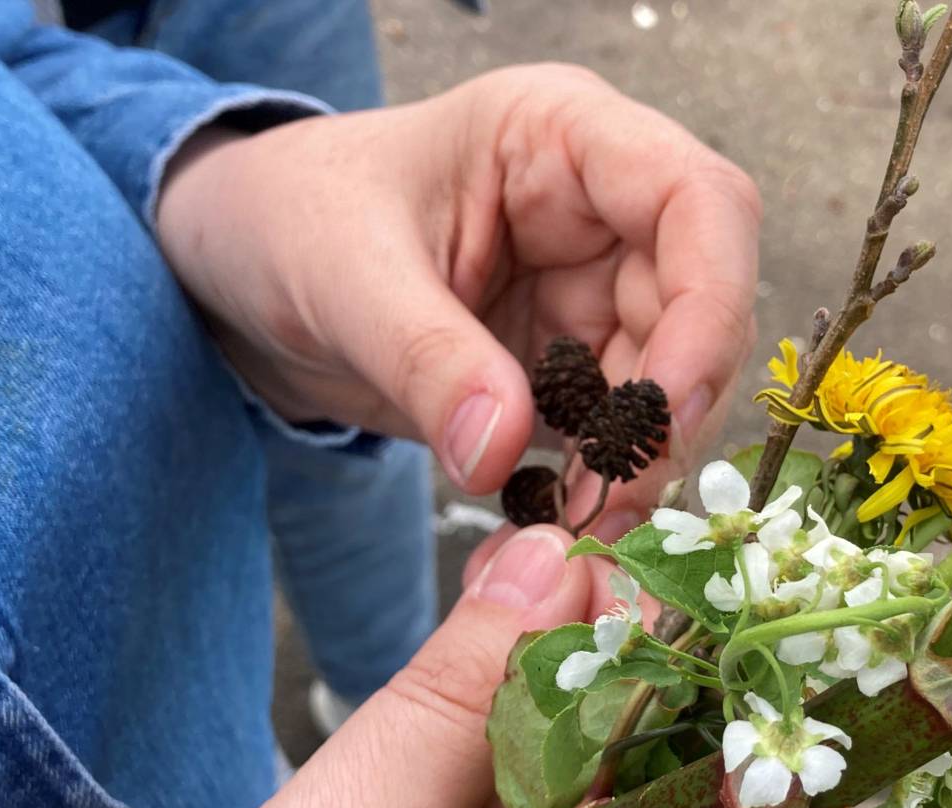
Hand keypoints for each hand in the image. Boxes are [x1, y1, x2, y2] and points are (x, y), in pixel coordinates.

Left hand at [156, 65, 761, 523]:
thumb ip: (425, 359)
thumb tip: (502, 454)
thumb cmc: (285, 219)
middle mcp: (601, 212)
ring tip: (588, 525)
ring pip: (674, 381)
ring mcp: (593, 291)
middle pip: (704, 308)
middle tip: (619, 502)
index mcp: (560, 138)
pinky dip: (606, 480)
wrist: (241, 274)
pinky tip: (567, 519)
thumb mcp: (341, 276)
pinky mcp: (573, 364)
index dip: (710, 304)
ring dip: (645, 460)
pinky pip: (621, 430)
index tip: (663, 409)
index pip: (697, 201)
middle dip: (672, 411)